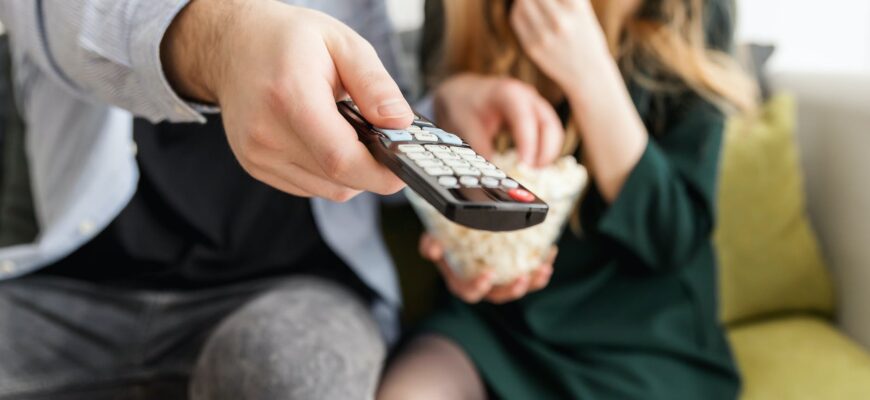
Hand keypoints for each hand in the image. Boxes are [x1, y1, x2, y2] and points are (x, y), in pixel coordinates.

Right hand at [162, 0, 412, 200]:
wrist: (232, 44)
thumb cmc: (287, 40)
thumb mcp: (342, 43)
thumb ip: (375, 84)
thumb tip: (401, 122)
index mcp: (290, 96)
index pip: (340, 159)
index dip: (381, 172)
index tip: (405, 166)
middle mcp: (267, 133)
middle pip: (337, 179)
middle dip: (372, 170)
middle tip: (386, 143)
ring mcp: (257, 154)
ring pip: (327, 189)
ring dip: (351, 172)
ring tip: (350, 133)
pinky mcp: (255, 166)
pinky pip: (309, 186)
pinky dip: (329, 172)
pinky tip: (327, 140)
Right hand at [420, 234, 556, 303]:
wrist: (458, 231)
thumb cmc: (445, 237)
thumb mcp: (433, 238)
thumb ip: (430, 243)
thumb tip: (433, 249)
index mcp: (461, 282)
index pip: (469, 292)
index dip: (479, 287)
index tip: (489, 275)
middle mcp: (482, 286)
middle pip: (499, 296)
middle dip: (512, 290)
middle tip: (523, 279)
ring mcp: (500, 280)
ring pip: (518, 287)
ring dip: (533, 282)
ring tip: (544, 268)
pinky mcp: (514, 271)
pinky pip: (530, 273)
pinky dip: (541, 265)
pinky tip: (550, 252)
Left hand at [434, 74, 562, 166]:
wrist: (465, 92)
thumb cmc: (465, 105)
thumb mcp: (466, 126)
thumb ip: (480, 150)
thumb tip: (493, 174)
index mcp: (508, 93)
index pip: (525, 118)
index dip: (528, 142)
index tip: (525, 165)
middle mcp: (528, 96)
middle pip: (549, 124)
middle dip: (545, 151)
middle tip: (532, 173)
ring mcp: (535, 105)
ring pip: (553, 130)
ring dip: (548, 153)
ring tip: (532, 172)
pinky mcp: (537, 116)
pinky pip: (549, 134)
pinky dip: (545, 150)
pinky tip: (533, 165)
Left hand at [510, 0, 612, 88]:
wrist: (587, 72)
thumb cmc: (585, 33)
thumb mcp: (581, 8)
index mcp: (575, 6)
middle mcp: (560, 21)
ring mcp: (544, 36)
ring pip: (522, 2)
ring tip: (531, 2)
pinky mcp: (532, 47)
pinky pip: (517, 19)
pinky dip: (520, 10)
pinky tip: (527, 12)